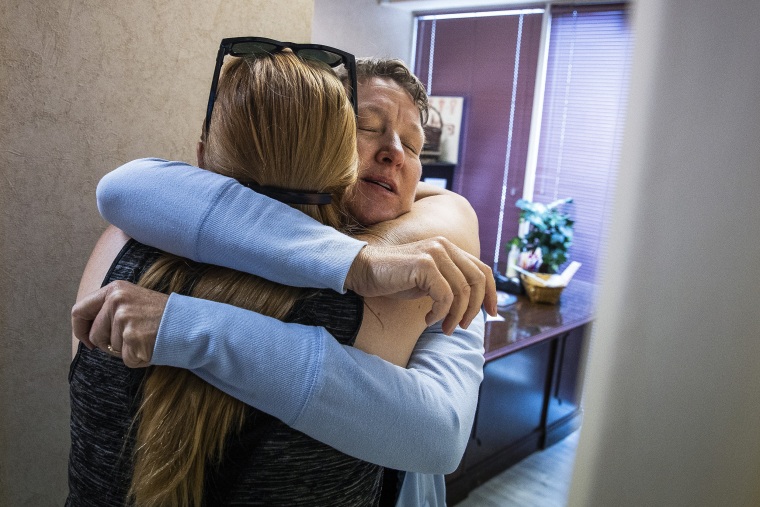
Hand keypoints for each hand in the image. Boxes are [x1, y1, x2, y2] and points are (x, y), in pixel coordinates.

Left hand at [71, 280, 167, 367]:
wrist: (189, 322)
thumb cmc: (161, 315)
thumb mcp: (133, 299)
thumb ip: (109, 308)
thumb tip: (86, 331)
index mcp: (114, 289)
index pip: (79, 311)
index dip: (80, 330)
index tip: (89, 341)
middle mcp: (116, 302)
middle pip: (94, 335)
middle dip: (107, 345)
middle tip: (130, 340)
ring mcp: (125, 319)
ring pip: (109, 349)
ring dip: (125, 351)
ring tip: (146, 338)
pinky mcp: (133, 338)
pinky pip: (126, 359)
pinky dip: (138, 358)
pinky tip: (151, 346)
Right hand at [344, 237, 497, 333]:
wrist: (363, 270)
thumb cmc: (394, 279)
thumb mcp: (427, 282)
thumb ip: (449, 285)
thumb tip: (471, 306)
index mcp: (449, 248)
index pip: (483, 269)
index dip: (492, 293)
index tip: (491, 314)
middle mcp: (445, 246)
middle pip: (477, 281)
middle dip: (473, 309)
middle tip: (461, 327)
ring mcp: (435, 252)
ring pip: (462, 291)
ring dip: (455, 315)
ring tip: (443, 328)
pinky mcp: (424, 264)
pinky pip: (445, 295)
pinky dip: (440, 312)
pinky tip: (427, 319)